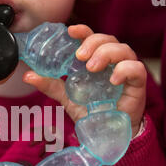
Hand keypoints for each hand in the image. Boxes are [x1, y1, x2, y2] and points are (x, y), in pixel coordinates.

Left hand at [22, 24, 146, 135]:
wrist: (106, 134)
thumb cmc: (91, 110)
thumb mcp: (67, 96)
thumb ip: (50, 85)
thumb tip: (28, 75)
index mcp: (96, 59)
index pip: (91, 38)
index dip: (83, 31)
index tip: (70, 31)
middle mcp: (112, 62)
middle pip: (108, 39)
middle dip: (93, 43)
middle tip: (80, 56)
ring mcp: (126, 71)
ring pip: (124, 50)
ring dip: (107, 53)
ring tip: (92, 67)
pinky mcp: (137, 85)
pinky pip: (136, 69)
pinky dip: (125, 70)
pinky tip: (113, 79)